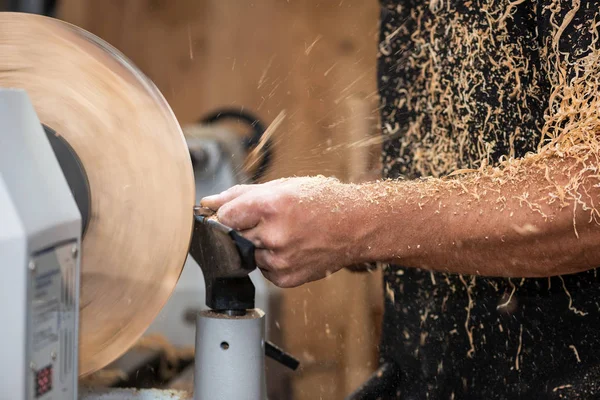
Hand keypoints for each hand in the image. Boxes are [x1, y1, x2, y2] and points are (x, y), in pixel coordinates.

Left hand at [201, 177, 364, 286]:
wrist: (357, 226)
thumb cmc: (321, 201)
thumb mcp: (281, 187)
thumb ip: (239, 195)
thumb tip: (207, 203)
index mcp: (271, 206)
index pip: (224, 215)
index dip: (227, 213)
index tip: (234, 212)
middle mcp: (274, 235)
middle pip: (234, 236)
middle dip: (244, 228)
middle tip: (268, 221)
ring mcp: (280, 260)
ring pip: (247, 254)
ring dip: (258, 244)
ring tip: (285, 233)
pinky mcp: (285, 278)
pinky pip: (263, 269)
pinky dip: (271, 259)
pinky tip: (291, 247)